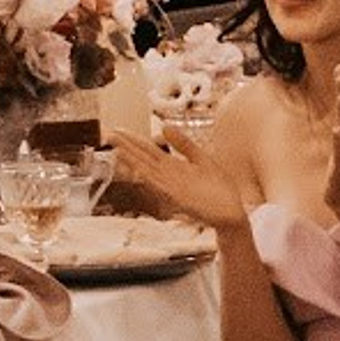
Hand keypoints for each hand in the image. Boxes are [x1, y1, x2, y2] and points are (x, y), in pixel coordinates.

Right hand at [107, 128, 244, 233]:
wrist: (231, 213)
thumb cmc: (217, 189)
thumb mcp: (201, 159)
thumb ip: (185, 144)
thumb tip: (165, 127)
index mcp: (175, 166)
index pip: (150, 150)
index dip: (133, 140)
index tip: (117, 130)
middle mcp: (170, 176)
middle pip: (144, 158)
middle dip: (127, 146)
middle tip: (108, 134)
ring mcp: (173, 187)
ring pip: (149, 171)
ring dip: (134, 161)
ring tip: (118, 148)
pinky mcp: (181, 198)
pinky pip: (164, 187)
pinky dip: (153, 179)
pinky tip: (141, 170)